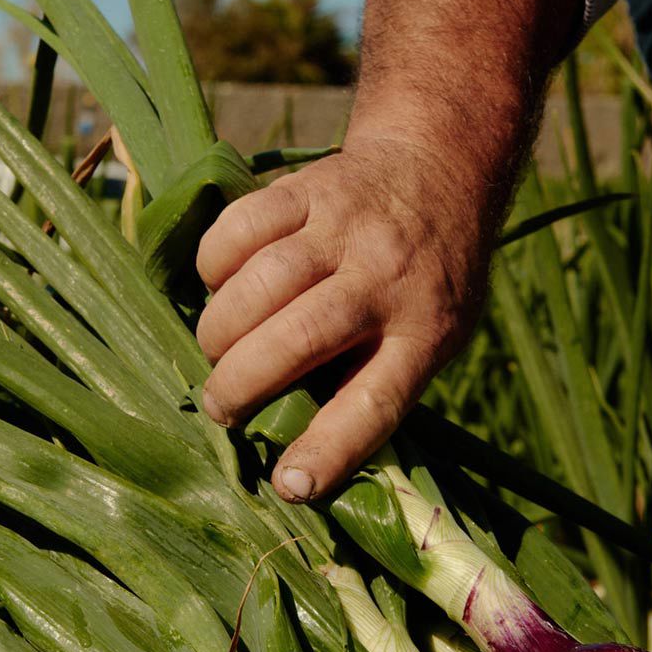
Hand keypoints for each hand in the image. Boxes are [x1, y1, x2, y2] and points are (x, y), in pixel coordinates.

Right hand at [195, 0, 580, 500]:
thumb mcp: (436, 339)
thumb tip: (299, 455)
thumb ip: (376, 384)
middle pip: (298, 340)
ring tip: (216, 353)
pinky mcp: (305, 189)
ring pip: (259, 284)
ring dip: (219, 331)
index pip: (376, 403)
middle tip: (220, 409)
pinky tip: (220, 287)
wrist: (437, 167)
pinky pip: (238, 230)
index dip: (327, 449)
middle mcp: (388, 277)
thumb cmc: (429, 279)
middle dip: (241, 385)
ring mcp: (345, 227)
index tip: (287, 484)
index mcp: (428, 332)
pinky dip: (214, 267)